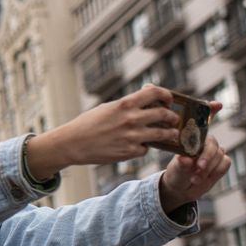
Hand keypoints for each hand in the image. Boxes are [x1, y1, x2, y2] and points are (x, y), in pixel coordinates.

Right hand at [27, 85, 180, 179]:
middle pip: (164, 114)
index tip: (168, 100)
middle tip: (172, 119)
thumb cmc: (88, 123)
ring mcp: (132, 137)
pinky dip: (145, 146)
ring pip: (163, 134)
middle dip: (172, 116)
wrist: (72, 144)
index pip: (155, 93)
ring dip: (170, 133)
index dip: (166, 95)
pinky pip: (146, 148)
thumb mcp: (107, 107)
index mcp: (124, 104)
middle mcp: (131, 119)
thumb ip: (128, 103)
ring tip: (171, 134)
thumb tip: (147, 94)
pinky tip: (139, 145)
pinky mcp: (129, 152)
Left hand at [159, 128, 230, 213]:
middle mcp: (206, 145)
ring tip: (195, 180)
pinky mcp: (221, 163)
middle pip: (216, 150)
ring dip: (210, 171)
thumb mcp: (177, 170)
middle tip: (197, 176)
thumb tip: (183, 159)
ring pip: (222, 158)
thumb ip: (182, 164)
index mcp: (193, 142)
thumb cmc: (177, 174)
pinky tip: (206, 179)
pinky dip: (217, 173)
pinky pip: (225, 165)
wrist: (182, 186)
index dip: (205, 153)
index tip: (199, 166)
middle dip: (208, 164)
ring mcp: (215, 154)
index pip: (205, 140)